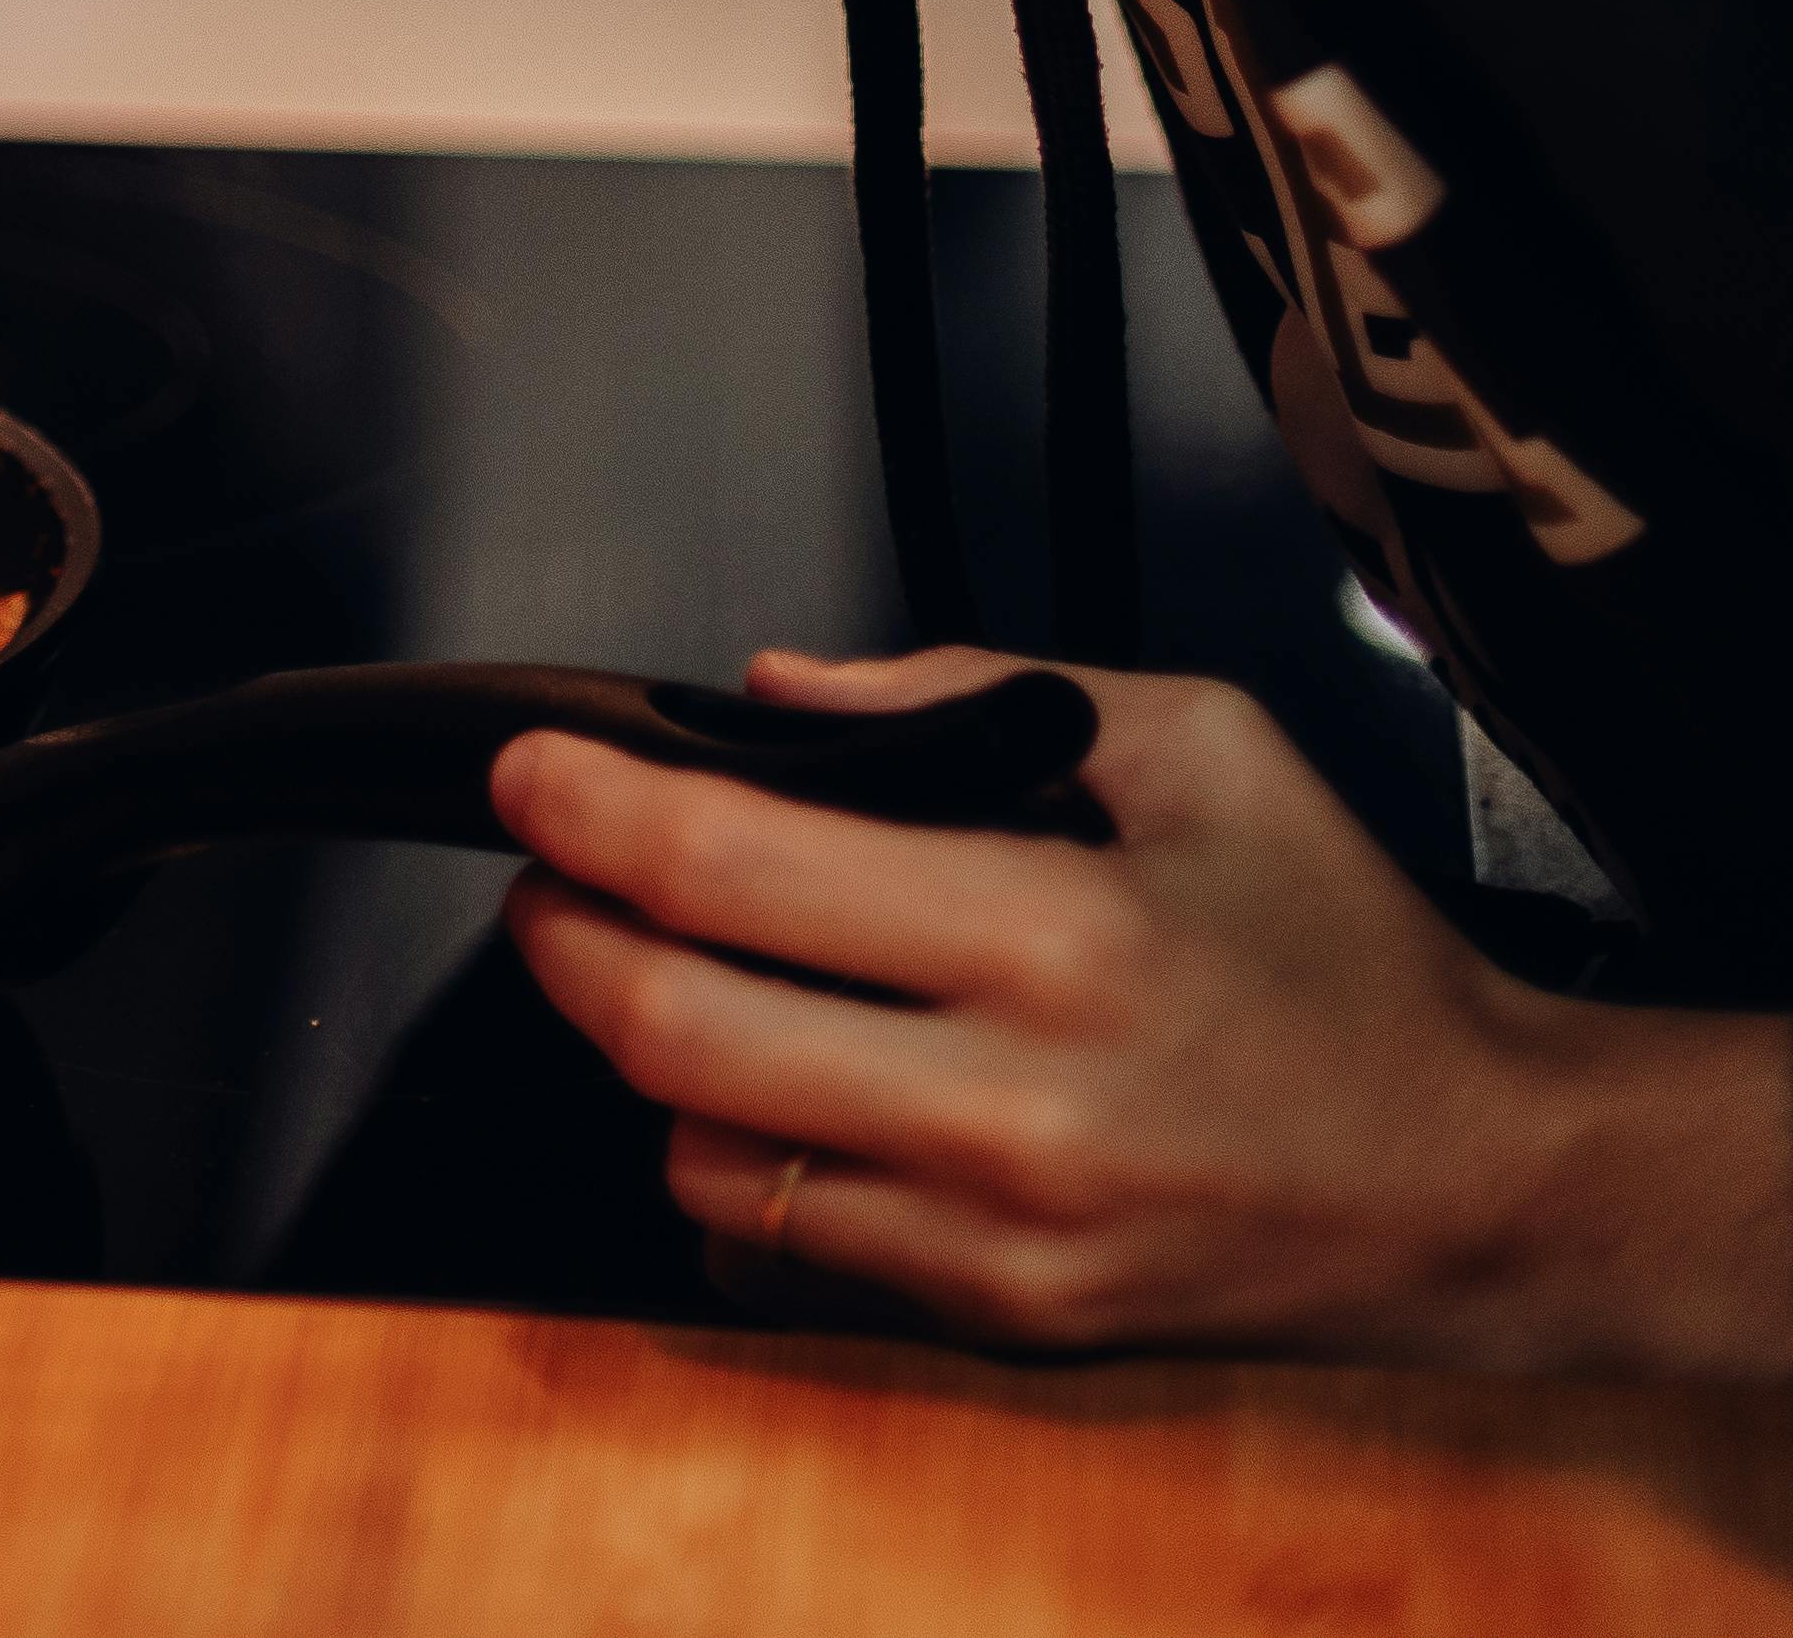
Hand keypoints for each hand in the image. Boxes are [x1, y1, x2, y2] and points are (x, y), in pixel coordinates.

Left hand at [494, 644, 1792, 1376]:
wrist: (1483, 1186)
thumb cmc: (1347, 957)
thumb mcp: (1196, 744)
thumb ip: (972, 691)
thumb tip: (780, 687)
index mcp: (1052, 933)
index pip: (736, 871)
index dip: (592, 812)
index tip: (529, 771)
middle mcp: (1010, 1107)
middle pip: (675, 1035)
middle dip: (565, 939)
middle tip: (549, 873)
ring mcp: (1001, 1243)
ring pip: (707, 1159)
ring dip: (645, 1057)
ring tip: (662, 970)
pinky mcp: (1008, 1326)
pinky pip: (790, 1254)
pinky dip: (735, 1163)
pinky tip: (756, 1086)